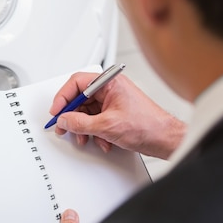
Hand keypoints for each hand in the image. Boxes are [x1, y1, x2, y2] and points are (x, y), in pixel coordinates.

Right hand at [50, 73, 185, 158]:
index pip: (76, 82)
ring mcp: (113, 100)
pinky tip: (101, 140)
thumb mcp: (106, 126)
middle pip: (80, 98)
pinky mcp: (115, 112)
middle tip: (64, 126)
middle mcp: (111, 88)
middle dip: (72, 116)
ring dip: (84, 127)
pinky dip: (95, 131)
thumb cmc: (148, 125)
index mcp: (109, 82)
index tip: (56, 111)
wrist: (165, 139)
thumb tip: (64, 120)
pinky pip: (96, 119)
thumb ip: (80, 123)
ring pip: (87, 112)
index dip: (63, 97)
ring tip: (85, 137)